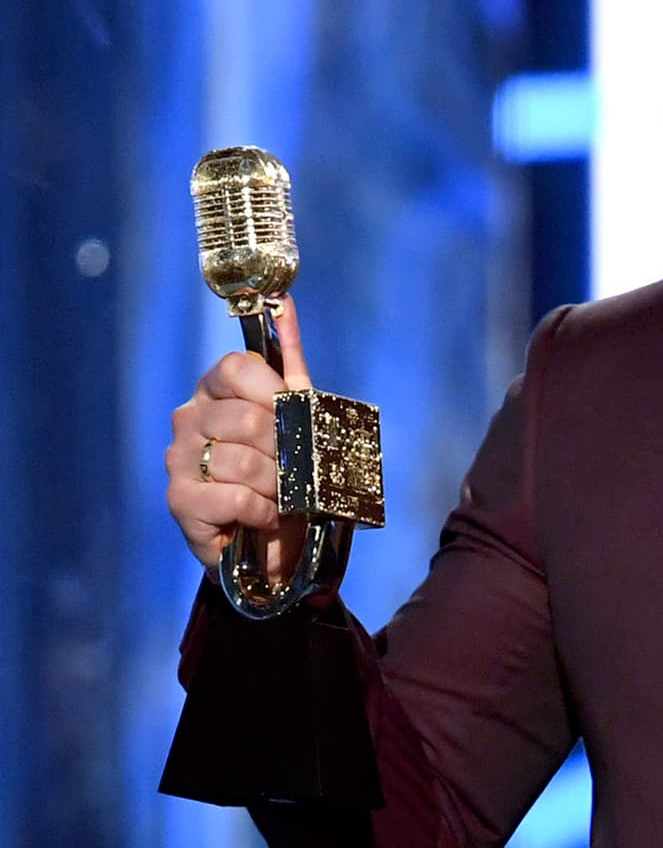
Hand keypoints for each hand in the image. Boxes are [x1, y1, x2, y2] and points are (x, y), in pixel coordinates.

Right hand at [164, 296, 312, 582]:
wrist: (275, 546)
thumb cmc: (286, 478)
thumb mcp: (299, 417)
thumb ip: (290, 361)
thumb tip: (287, 301)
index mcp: (214, 390)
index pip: (237, 367)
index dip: (274, 396)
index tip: (293, 421)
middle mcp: (189, 417)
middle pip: (246, 418)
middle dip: (285, 451)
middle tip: (293, 472)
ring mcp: (178, 458)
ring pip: (242, 460)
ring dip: (277, 486)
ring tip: (279, 498)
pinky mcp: (179, 500)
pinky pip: (232, 496)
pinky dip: (262, 511)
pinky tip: (264, 517)